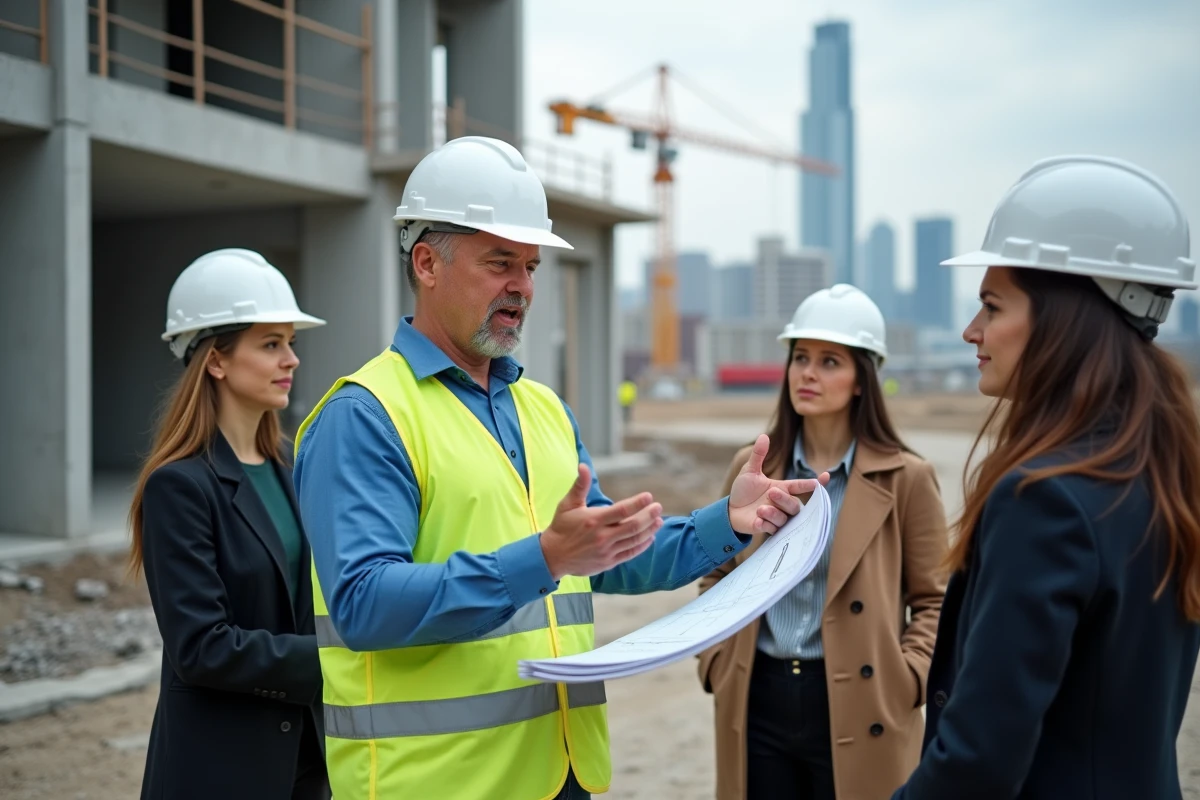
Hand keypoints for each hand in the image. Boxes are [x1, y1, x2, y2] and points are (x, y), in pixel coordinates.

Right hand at [540, 464, 663, 580]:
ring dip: (649, 530)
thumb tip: (583, 465)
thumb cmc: (561, 526)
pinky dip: (642, 546)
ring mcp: (606, 551)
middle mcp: (602, 536)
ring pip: (634, 540)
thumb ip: (579, 485)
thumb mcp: (568, 504)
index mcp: (594, 520)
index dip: (637, 503)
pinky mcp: (608, 562)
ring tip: (659, 521)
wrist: (553, 556)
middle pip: (633, 526)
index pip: (621, 510)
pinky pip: (630, 554)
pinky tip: (650, 538)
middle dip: (648, 516)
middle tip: (658, 507)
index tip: (648, 496)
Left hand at [728, 434, 828, 534]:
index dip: (813, 483)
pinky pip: (772, 530)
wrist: (730, 509)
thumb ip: (758, 455)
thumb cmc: (744, 490)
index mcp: (782, 488)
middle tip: (772, 493)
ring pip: (785, 519)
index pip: (800, 486)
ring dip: (774, 513)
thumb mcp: (750, 471)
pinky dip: (765, 525)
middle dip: (785, 499)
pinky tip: (757, 521)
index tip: (825, 477)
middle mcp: (782, 504)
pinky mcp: (767, 529)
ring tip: (760, 509)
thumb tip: (764, 436)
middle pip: (794, 505)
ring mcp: (776, 517)